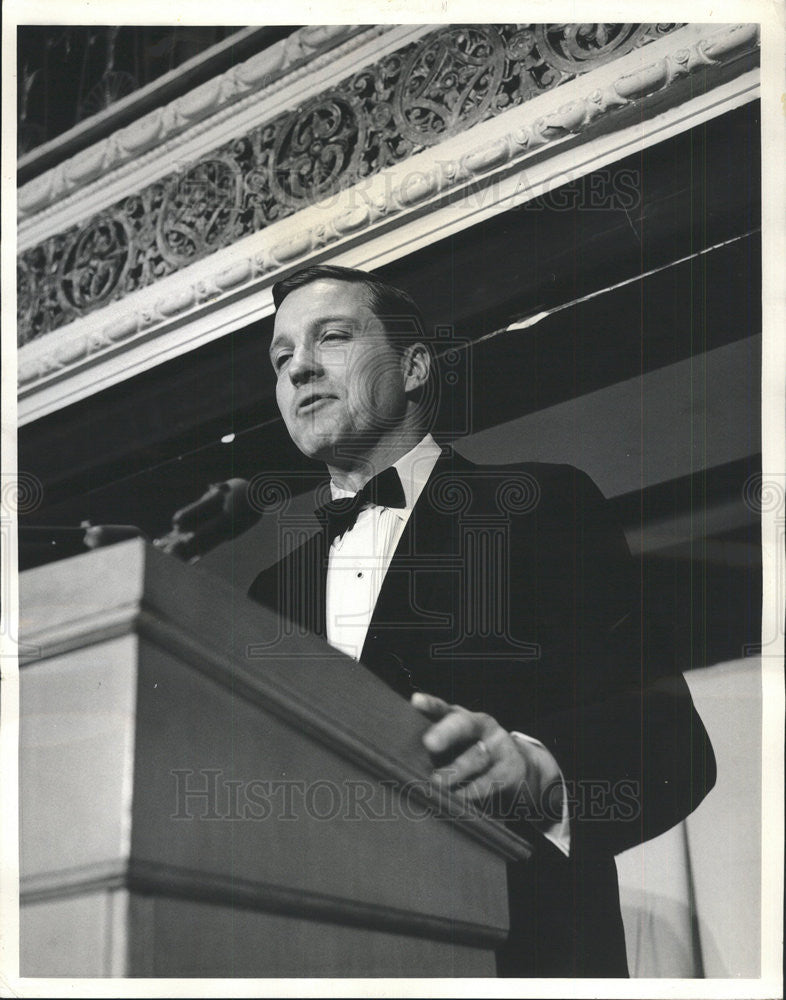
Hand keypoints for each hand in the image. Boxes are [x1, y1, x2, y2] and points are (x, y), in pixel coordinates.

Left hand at [411, 691, 559, 816]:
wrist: (519, 769)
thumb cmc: (474, 755)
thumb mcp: (459, 745)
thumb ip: (437, 747)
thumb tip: (402, 759)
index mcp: (464, 718)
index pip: (444, 708)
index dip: (431, 704)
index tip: (415, 701)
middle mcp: (482, 727)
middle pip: (464, 725)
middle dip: (446, 733)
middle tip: (429, 743)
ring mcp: (498, 746)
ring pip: (476, 756)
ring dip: (456, 770)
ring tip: (436, 782)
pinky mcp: (510, 769)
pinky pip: (491, 780)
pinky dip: (474, 791)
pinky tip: (459, 798)